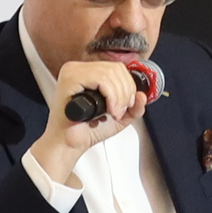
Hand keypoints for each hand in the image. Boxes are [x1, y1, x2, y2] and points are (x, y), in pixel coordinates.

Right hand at [33, 58, 150, 183]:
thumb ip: (134, 107)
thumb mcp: (119, 118)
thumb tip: (142, 95)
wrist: (70, 145)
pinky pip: (100, 79)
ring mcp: (72, 72)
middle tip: (120, 111)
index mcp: (88, 73)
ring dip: (119, 96)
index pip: (117, 67)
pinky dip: (111, 96)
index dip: (128, 85)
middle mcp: (78, 69)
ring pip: (109, 73)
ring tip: (114, 113)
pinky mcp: (69, 79)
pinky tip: (109, 110)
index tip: (128, 104)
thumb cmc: (87, 130)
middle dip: (125, 92)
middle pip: (115, 68)